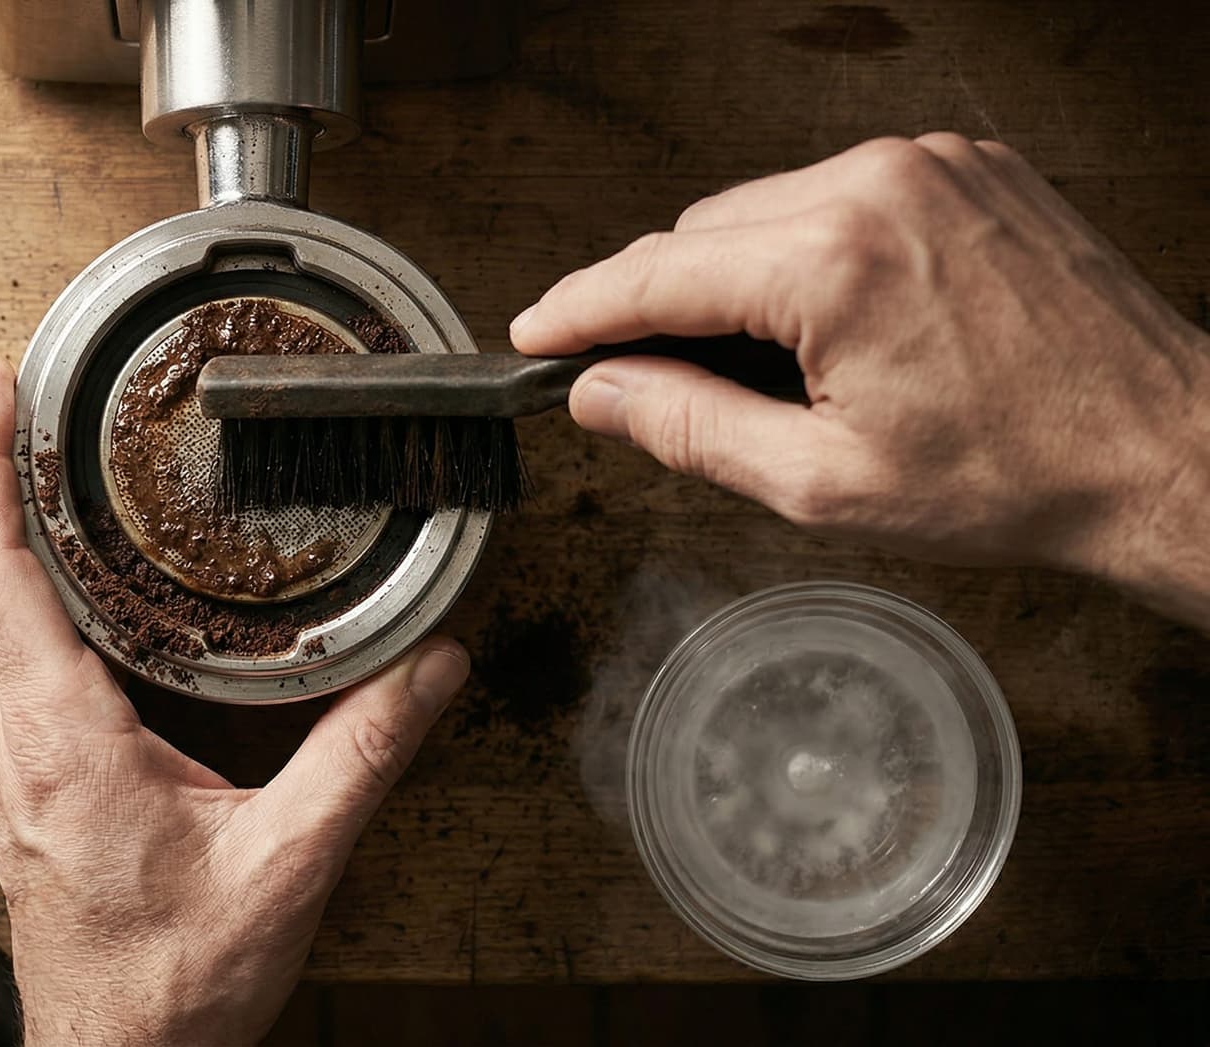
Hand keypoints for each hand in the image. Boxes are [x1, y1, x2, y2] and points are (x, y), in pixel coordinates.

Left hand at [0, 354, 470, 1045]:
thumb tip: (428, 669)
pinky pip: (1, 653)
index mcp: (60, 738)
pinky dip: (10, 582)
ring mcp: (11, 760)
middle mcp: (15, 739)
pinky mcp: (26, 779)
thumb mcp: (286, 867)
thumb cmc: (172, 986)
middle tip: (8, 385)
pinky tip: (55, 569)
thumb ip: (360, 759)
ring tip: (22, 450)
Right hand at [510, 133, 1209, 625]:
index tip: (532, 335)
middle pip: (705, 233)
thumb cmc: (1015, 477)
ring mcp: (930, 165)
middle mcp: (878, 184)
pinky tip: (840, 326)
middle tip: (658, 386)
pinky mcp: (968, 167)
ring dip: (742, 279)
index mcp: (833, 261)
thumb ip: (687, 428)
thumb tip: (600, 393)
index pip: (658, 274)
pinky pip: (843, 195)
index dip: (580, 310)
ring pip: (768, 210)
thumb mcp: (820, 485)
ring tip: (781, 373)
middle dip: (667, 304)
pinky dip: (813, 251)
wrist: (1162, 452)